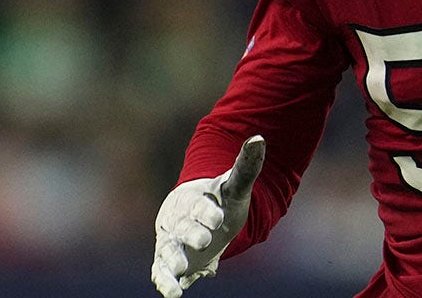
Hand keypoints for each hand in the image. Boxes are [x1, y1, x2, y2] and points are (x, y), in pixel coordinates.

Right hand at [151, 136, 265, 297]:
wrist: (203, 217)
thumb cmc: (220, 200)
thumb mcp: (235, 186)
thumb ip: (246, 166)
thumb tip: (260, 138)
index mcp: (192, 198)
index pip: (199, 204)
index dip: (208, 211)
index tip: (219, 218)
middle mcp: (177, 219)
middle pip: (182, 226)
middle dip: (192, 233)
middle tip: (204, 240)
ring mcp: (170, 241)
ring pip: (168, 249)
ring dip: (172, 260)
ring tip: (180, 269)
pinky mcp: (166, 261)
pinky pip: (161, 271)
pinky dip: (165, 281)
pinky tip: (173, 293)